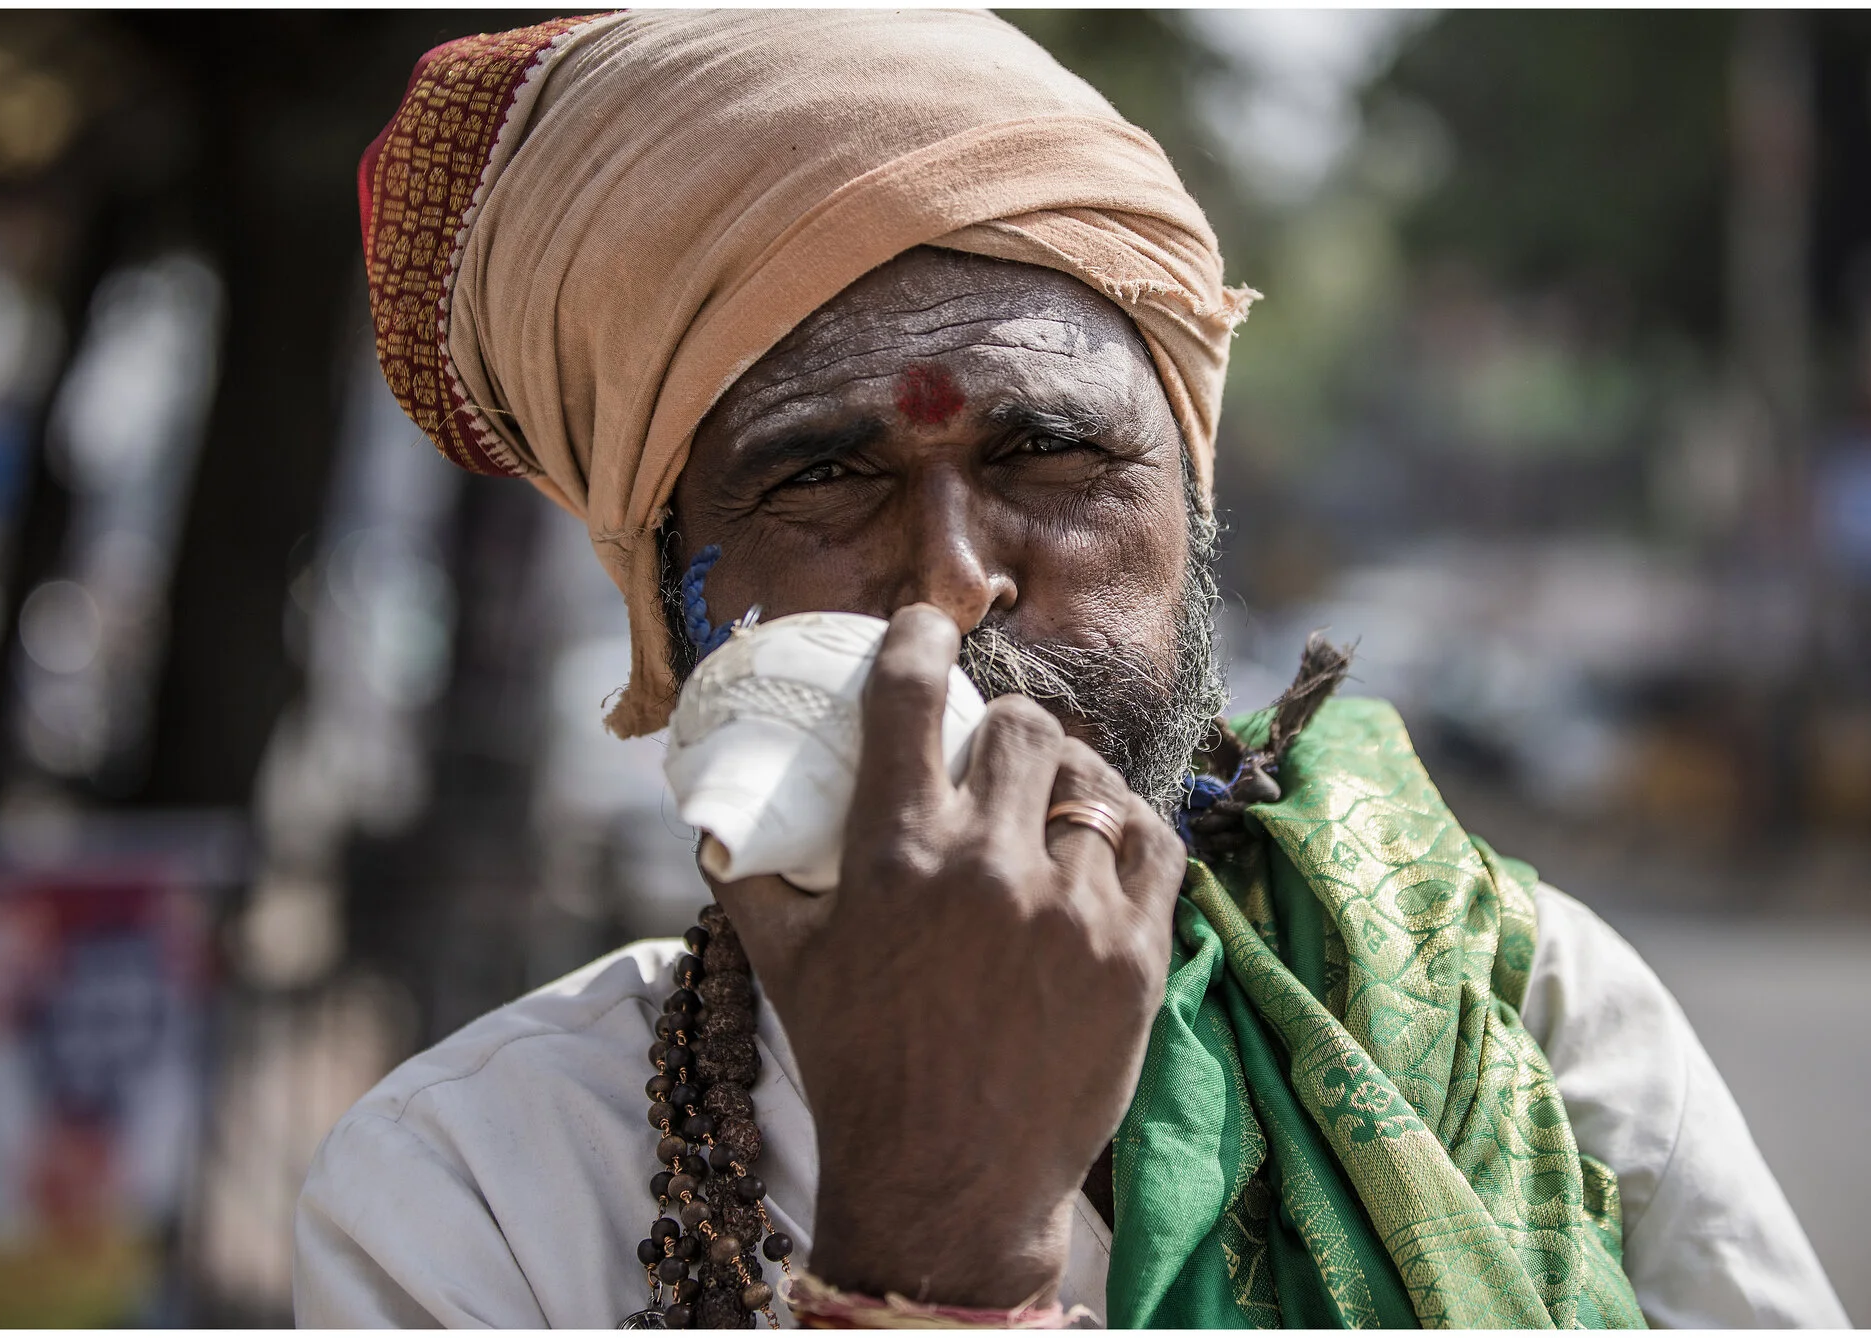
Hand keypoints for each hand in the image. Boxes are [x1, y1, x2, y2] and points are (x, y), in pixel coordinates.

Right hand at [708, 604, 1186, 1306]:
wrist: (948, 1189)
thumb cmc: (857, 1072)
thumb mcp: (786, 968)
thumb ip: (751, 881)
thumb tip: (715, 819)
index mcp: (895, 857)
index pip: (910, 697)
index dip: (918, 640)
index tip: (926, 629)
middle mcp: (987, 870)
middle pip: (1024, 728)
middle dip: (1008, 734)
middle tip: (999, 762)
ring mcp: (1072, 913)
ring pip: (1094, 784)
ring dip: (1071, 788)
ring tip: (1054, 811)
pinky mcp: (1134, 956)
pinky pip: (1154, 844)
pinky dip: (1130, 835)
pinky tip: (1105, 848)